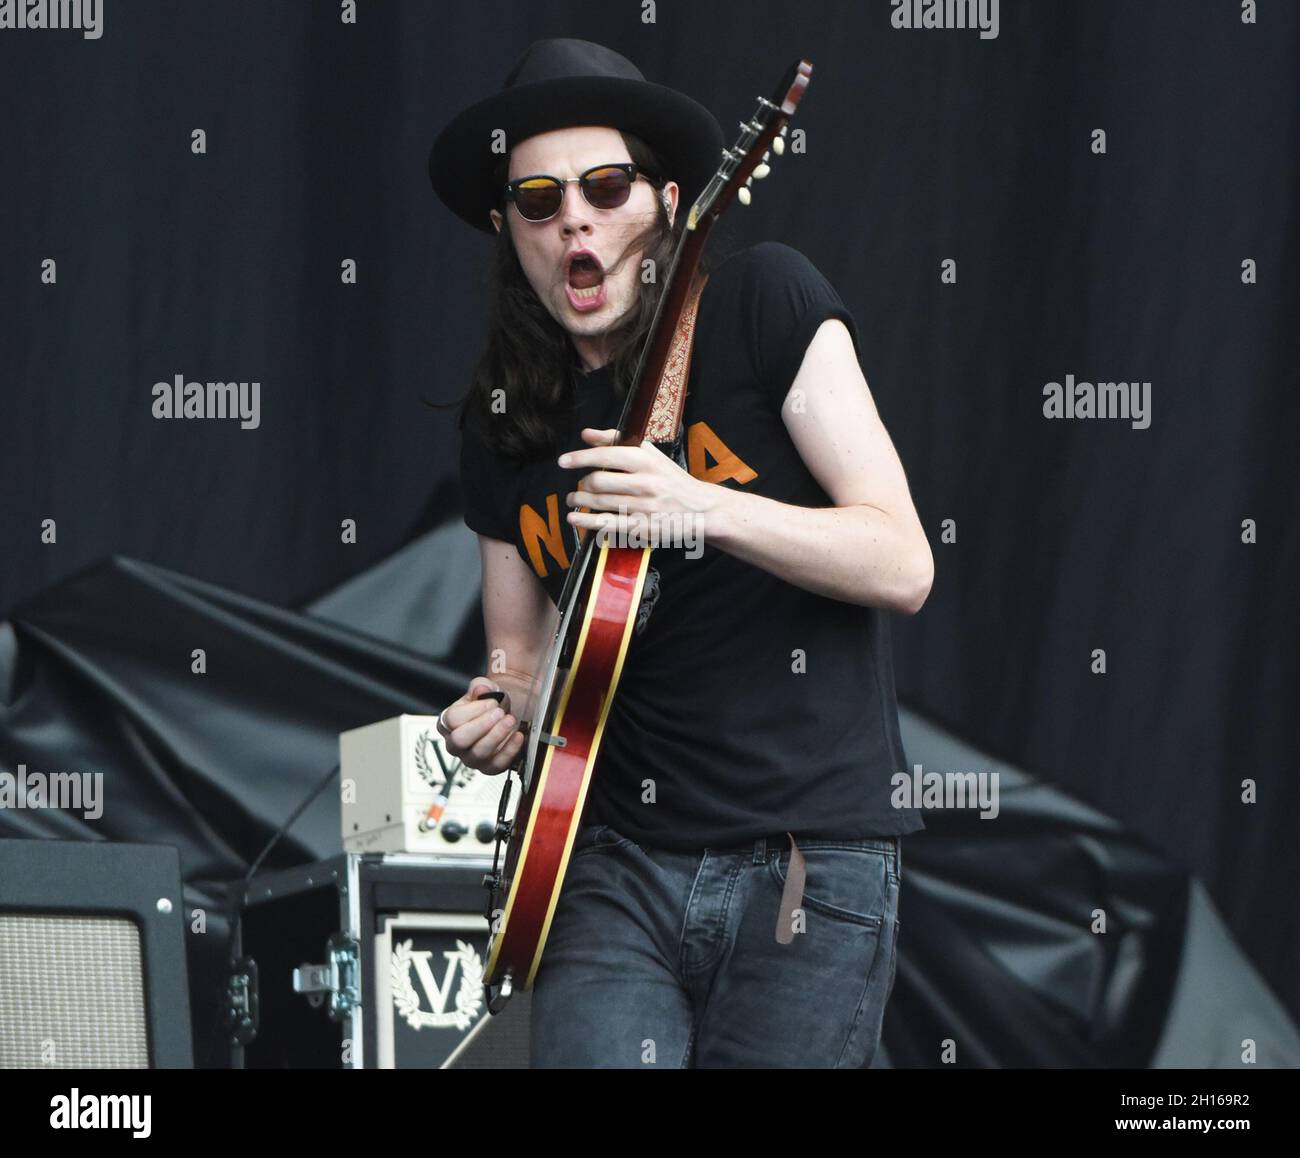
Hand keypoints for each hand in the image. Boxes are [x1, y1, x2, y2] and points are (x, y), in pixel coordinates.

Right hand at [437, 677, 524, 774]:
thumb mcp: (485, 688)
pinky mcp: (488, 768)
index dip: (474, 710)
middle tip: (500, 713)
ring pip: (478, 753)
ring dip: (497, 735)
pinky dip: (509, 750)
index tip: (492, 702)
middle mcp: (455, 744)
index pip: (452, 720)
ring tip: (511, 720)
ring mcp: (471, 759)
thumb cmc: (492, 703)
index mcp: (447, 723)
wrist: (508, 714)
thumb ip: (480, 686)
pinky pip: (496, 765)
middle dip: (482, 725)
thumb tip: (480, 690)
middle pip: (459, 740)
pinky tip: (518, 735)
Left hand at [558, 427, 714, 536]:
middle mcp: (646, 482)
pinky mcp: (643, 528)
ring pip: (600, 503)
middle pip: (598, 481)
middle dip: (581, 485)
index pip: (606, 455)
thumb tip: (587, 434)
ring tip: (573, 500)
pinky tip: (574, 518)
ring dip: (579, 502)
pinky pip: (608, 524)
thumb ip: (616, 441)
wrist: (701, 510)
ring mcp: (644, 506)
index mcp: (646, 460)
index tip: (563, 461)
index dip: (580, 458)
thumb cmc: (671, 480)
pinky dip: (587, 522)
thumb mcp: (650, 455)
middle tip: (577, 488)